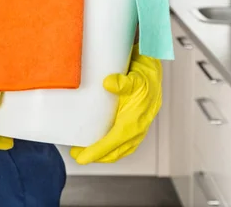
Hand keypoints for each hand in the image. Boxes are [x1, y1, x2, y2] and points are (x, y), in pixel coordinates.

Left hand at [70, 48, 161, 163]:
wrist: (154, 72)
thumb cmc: (145, 75)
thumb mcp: (134, 76)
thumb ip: (123, 82)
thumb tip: (108, 83)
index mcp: (136, 120)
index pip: (113, 141)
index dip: (97, 151)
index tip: (81, 157)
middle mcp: (138, 128)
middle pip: (115, 151)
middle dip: (95, 156)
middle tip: (76, 154)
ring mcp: (138, 129)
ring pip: (120, 150)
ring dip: (103, 154)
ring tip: (84, 151)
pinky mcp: (136, 126)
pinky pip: (123, 143)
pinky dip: (111, 148)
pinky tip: (101, 143)